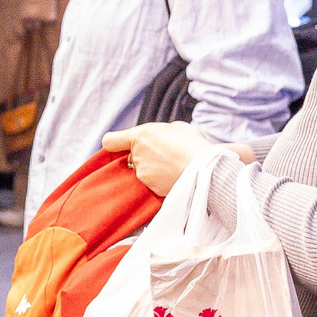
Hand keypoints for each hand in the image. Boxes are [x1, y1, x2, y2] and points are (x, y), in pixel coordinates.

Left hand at [100, 121, 237, 195]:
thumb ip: (158, 133)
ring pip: (141, 170)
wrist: (207, 169)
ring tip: (173, 164)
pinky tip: (175, 175)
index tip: (122, 144)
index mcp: (140, 136)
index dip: (115, 142)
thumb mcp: (175, 127)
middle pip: (130, 156)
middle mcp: (137, 156)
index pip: (109, 141)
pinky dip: (159, 179)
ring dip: (152, 167)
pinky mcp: (151, 189)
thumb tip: (156, 139)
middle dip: (142, 155)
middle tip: (163, 153)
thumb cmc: (193, 144)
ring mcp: (143, 174)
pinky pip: (151, 182)